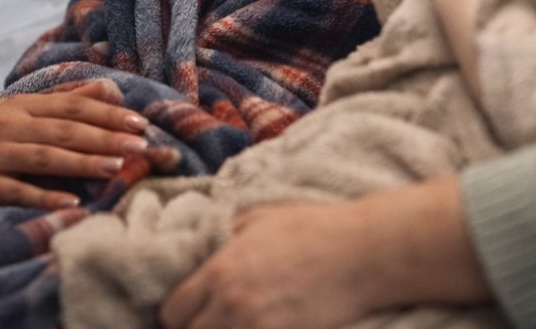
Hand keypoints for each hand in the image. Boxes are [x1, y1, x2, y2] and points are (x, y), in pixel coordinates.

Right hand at [0, 79, 147, 212]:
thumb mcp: (15, 112)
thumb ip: (61, 101)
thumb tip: (108, 89)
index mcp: (19, 106)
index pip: (71, 105)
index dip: (107, 112)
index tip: (140, 122)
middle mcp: (7, 126)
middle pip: (62, 129)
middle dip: (105, 136)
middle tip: (140, 145)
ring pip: (44, 156)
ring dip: (82, 161)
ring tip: (115, 167)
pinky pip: (17, 191)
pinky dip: (45, 195)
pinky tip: (72, 200)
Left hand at [158, 201, 391, 328]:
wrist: (364, 253)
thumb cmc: (313, 228)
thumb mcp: (257, 218)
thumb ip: (221, 236)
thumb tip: (202, 249)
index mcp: (220, 272)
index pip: (172, 311)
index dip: (174, 313)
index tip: (185, 311)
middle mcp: (232, 306)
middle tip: (206, 321)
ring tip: (230, 324)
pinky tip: (257, 327)